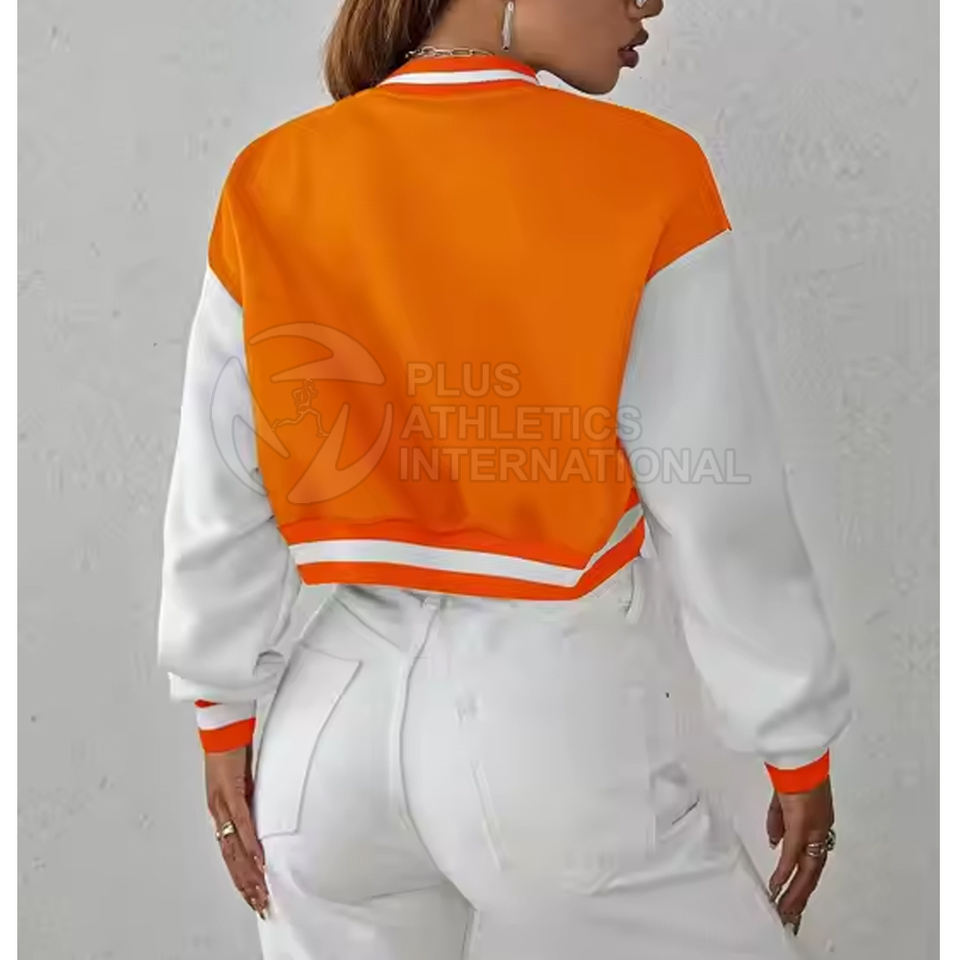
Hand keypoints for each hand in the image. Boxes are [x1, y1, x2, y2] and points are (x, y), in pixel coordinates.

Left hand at [204, 744, 269, 918]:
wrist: (222, 727)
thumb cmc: (231, 749)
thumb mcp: (243, 781)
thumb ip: (249, 800)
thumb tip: (261, 816)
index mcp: (220, 811)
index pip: (229, 852)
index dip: (239, 875)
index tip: (252, 894)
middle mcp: (217, 812)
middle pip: (230, 857)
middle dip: (245, 883)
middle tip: (259, 903)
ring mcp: (222, 803)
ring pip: (234, 847)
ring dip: (248, 871)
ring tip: (260, 890)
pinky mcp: (231, 791)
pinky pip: (242, 823)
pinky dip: (250, 843)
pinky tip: (258, 858)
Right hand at [766, 776, 834, 934]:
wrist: (798, 759)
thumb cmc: (792, 773)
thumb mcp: (783, 802)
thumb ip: (779, 823)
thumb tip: (774, 844)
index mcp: (818, 827)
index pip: (812, 860)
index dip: (803, 881)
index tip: (794, 897)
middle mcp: (821, 832)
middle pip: (813, 872)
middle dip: (800, 895)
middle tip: (790, 914)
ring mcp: (814, 831)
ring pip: (808, 871)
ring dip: (796, 892)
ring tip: (786, 910)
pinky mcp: (803, 827)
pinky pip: (794, 856)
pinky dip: (785, 873)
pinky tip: (777, 886)